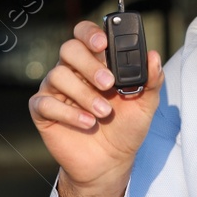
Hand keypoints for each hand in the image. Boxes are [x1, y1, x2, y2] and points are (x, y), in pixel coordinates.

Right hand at [29, 19, 164, 196]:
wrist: (111, 162)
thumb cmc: (126, 128)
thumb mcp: (145, 105)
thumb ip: (151, 80)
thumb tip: (153, 56)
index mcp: (96, 62)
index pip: (85, 34)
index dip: (90, 33)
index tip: (104, 44)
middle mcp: (73, 71)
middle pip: (69, 49)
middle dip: (89, 64)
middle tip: (108, 84)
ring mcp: (56, 90)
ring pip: (58, 75)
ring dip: (84, 94)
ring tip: (104, 113)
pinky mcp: (43, 111)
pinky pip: (45, 103)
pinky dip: (68, 113)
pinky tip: (88, 123)